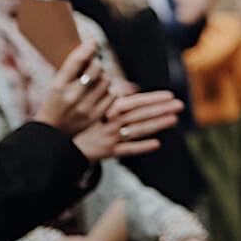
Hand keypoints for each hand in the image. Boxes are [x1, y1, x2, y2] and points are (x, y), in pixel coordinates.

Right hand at [34, 42, 113, 135]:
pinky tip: (99, 94)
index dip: (88, 48)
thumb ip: (72, 68)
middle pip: (97, 69)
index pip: (77, 61)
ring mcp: (85, 108)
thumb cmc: (55, 102)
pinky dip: (108, 91)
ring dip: (103, 77)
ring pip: (106, 81)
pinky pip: (112, 95)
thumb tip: (91, 46)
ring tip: (95, 81)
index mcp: (58, 86)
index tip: (93, 42)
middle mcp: (72, 96)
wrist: (51, 132)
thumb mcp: (56, 84)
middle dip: (97, 64)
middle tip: (93, 66)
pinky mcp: (95, 116)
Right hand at [69, 91, 183, 161]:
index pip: (134, 102)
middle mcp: (110, 123)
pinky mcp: (108, 152)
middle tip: (180, 105)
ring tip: (174, 119)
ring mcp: (110, 138)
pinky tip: (157, 144)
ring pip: (137, 130)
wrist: (60, 142)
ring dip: (157, 124)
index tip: (170, 94)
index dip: (152, 98)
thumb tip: (133, 88)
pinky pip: (127, 150)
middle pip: (140, 115)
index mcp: (108, 109)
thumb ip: (115, 97)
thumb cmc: (80, 121)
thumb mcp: (96, 106)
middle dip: (161, 109)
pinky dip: (142, 147)